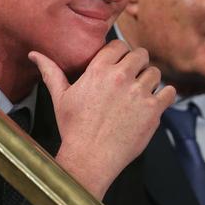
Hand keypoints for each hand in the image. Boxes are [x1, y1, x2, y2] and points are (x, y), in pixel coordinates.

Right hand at [29, 40, 175, 198]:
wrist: (90, 158)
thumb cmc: (74, 129)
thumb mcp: (60, 98)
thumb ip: (51, 72)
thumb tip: (35, 55)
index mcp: (98, 70)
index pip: (119, 46)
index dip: (121, 53)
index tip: (121, 63)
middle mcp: (121, 78)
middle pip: (141, 55)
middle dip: (138, 64)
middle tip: (134, 76)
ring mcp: (139, 93)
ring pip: (155, 73)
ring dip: (150, 80)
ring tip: (142, 92)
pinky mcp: (153, 110)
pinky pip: (169, 92)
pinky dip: (165, 95)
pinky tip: (156, 102)